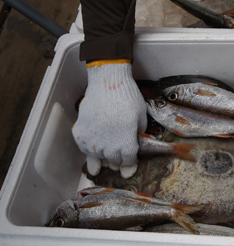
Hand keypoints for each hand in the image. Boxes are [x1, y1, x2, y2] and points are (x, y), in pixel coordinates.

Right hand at [72, 60, 146, 177]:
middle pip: (113, 161)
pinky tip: (95, 145)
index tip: (129, 163)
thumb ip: (139, 134)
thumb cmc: (128, 97)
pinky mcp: (80, 133)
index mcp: (126, 141)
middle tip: (118, 156)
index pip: (128, 161)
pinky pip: (84, 149)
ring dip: (103, 156)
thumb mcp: (141, 117)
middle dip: (118, 159)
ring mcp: (92, 139)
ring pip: (98, 157)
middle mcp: (109, 144)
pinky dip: (90, 149)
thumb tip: (136, 145)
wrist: (108, 82)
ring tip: (106, 149)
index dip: (130, 162)